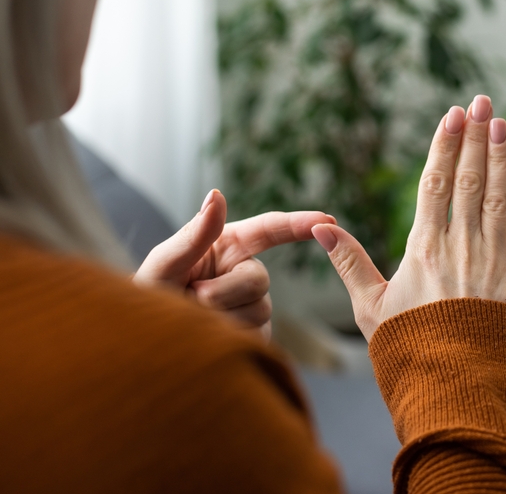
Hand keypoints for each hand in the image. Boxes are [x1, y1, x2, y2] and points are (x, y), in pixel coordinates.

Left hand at [134, 189, 335, 339]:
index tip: (327, 220)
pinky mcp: (254, 335)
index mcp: (226, 246)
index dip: (298, 224)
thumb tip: (217, 194)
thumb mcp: (163, 264)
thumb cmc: (147, 298)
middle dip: (225, 291)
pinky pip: (256, 334)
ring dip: (222, 317)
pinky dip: (230, 337)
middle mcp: (243, 273)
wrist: (143, 345)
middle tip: (192, 298)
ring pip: (259, 309)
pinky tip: (209, 337)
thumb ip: (194, 234)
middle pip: (259, 279)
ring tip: (193, 320)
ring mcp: (251, 305)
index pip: (269, 230)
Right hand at [311, 95, 505, 340]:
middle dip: (475, 137)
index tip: (452, 114)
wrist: (454, 390)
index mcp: (424, 249)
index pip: (434, 184)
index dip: (444, 145)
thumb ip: (349, 262)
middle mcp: (462, 247)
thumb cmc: (408, 350)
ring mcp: (496, 261)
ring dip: (503, 157)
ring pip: (501, 196)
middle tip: (482, 102)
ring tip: (503, 123)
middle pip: (469, 180)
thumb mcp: (369, 307)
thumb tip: (318, 226)